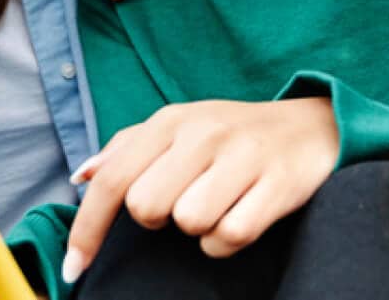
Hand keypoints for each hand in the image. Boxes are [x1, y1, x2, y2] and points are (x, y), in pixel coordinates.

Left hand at [61, 98, 338, 283]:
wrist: (314, 126)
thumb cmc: (233, 135)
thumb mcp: (179, 129)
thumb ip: (127, 150)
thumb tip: (82, 177)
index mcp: (171, 121)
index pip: (113, 181)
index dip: (86, 230)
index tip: (74, 268)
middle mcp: (203, 133)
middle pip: (147, 208)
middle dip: (160, 219)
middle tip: (185, 200)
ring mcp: (243, 156)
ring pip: (189, 223)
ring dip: (199, 229)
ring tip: (218, 205)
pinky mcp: (278, 183)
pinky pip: (230, 237)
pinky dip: (227, 242)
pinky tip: (239, 217)